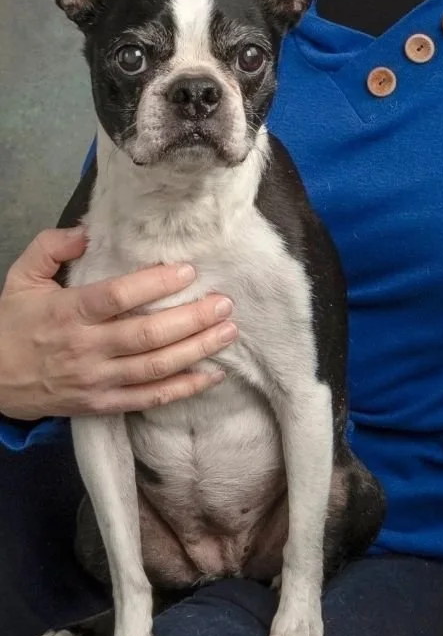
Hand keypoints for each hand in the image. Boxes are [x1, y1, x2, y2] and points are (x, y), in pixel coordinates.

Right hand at [0, 225, 237, 420]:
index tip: (187, 271)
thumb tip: (86, 231)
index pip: (116, 298)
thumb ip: (51, 247)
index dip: (154, 284)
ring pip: (154, 367)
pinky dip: (183, 389)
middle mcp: (85, 348)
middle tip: (223, 303)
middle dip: (191, 319)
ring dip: (197, 350)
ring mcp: (96, 380)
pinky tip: (212, 375)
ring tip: (227, 331)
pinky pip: (149, 399)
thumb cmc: (12, 324)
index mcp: (67, 313)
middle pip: (146, 335)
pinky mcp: (103, 404)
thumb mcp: (20, 277)